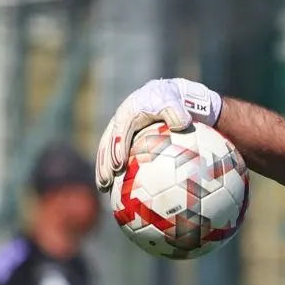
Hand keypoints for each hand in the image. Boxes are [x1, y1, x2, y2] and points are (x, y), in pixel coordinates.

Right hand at [95, 78, 222, 191]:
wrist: (174, 96)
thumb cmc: (175, 100)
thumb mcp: (176, 102)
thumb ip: (176, 112)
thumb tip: (181, 125)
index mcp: (131, 111)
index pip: (122, 131)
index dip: (118, 148)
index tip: (119, 166)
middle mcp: (121, 120)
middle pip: (109, 143)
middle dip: (105, 163)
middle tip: (106, 181)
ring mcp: (121, 130)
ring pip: (108, 150)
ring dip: (104, 169)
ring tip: (103, 188)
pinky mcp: (126, 139)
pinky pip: (117, 154)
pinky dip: (114, 170)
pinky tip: (115, 188)